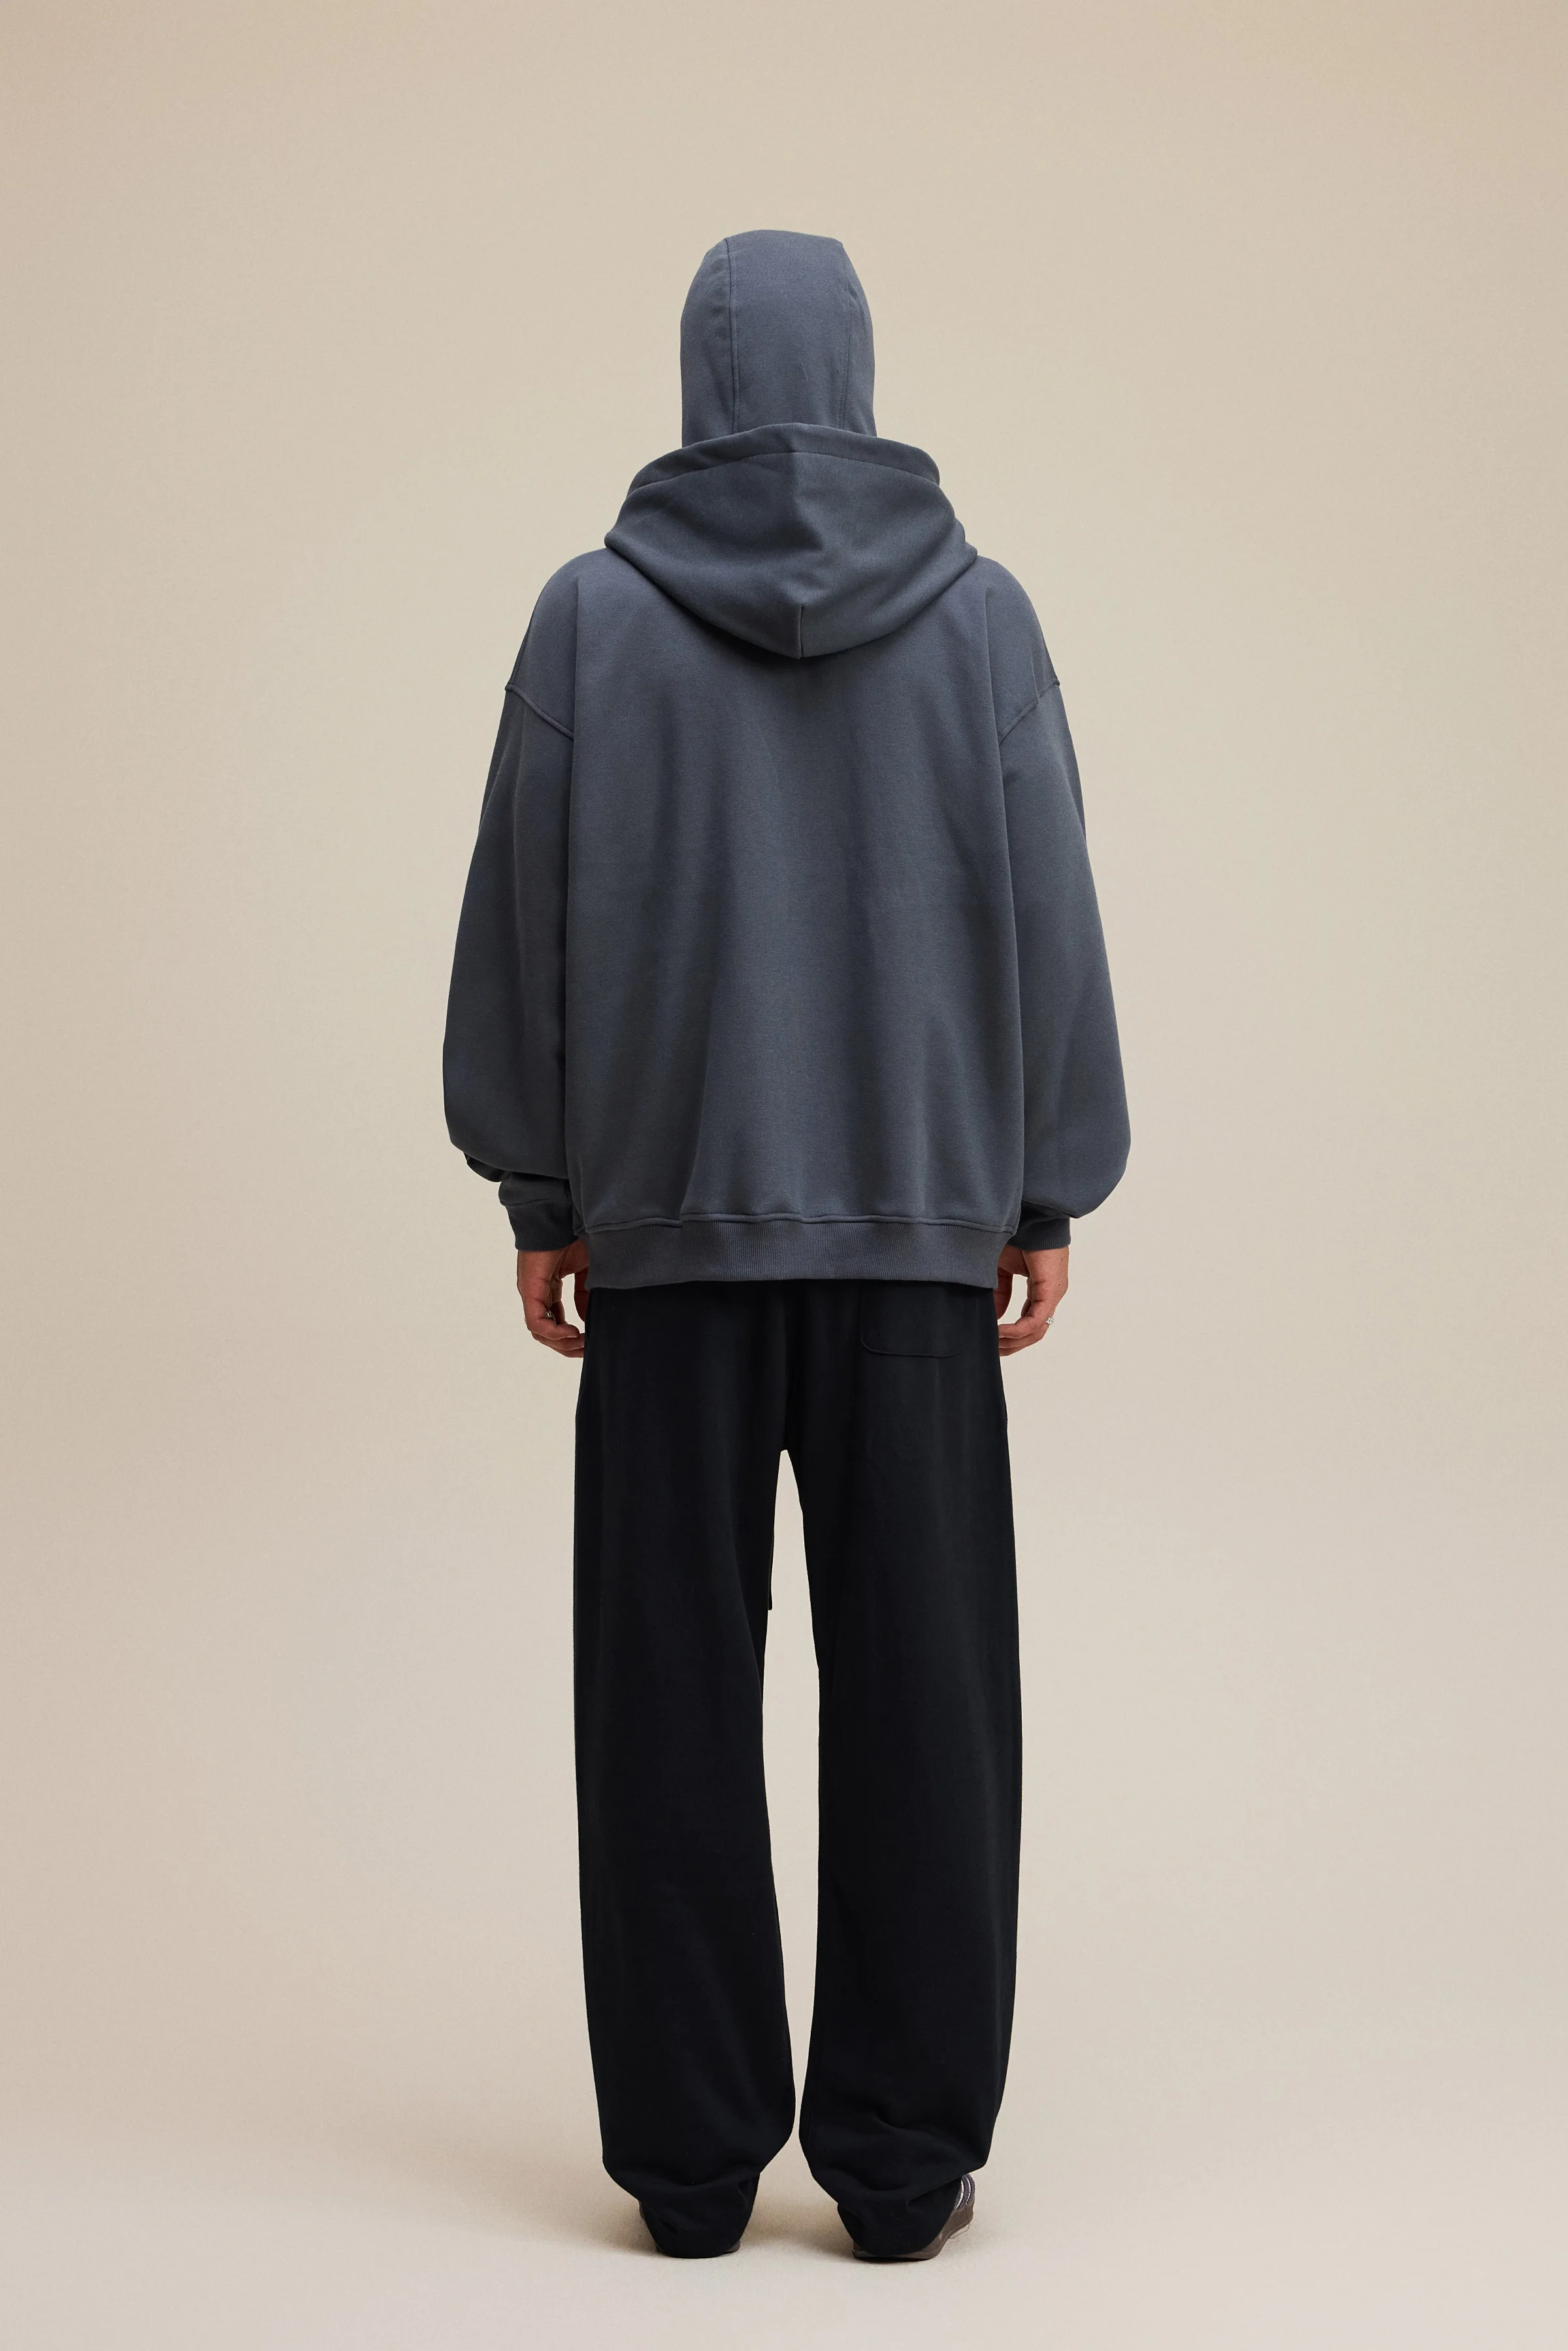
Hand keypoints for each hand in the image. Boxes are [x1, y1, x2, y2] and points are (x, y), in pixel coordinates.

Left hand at [517, 1239, 589, 1357]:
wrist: (560, 1213)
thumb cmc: (572, 1234)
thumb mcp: (587, 1270)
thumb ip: (586, 1294)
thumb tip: (587, 1318)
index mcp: (549, 1287)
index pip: (556, 1321)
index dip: (572, 1336)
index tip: (591, 1341)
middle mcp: (537, 1293)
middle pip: (547, 1332)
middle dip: (568, 1345)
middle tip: (587, 1350)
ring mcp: (531, 1292)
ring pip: (540, 1332)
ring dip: (561, 1343)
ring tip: (582, 1344)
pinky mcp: (529, 1290)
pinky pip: (536, 1322)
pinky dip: (554, 1332)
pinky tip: (572, 1332)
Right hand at [993, 1244, 1067, 1355]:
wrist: (1030, 1215)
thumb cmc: (1017, 1234)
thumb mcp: (1000, 1269)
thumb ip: (998, 1292)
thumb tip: (994, 1315)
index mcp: (1041, 1289)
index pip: (1027, 1320)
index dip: (1008, 1334)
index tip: (990, 1339)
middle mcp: (1050, 1295)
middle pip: (1033, 1332)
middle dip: (1011, 1344)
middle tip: (992, 1351)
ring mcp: (1052, 1295)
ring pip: (1036, 1331)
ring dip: (1013, 1342)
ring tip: (993, 1344)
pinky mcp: (1050, 1291)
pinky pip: (1034, 1321)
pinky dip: (1016, 1331)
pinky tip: (999, 1332)